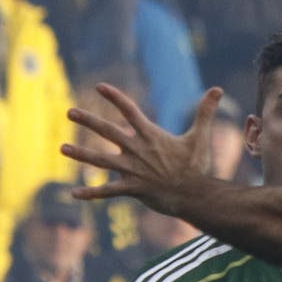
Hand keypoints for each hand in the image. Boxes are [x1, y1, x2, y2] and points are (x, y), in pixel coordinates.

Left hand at [61, 83, 222, 215]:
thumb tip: (218, 89)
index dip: (115, 97)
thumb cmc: (197, 167)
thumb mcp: (200, 137)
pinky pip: (108, 191)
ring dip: (81, 154)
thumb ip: (205, 112)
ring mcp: (133, 170)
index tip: (99, 86)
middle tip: (70, 111)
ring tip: (63, 148)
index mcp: (151, 136)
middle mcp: (138, 150)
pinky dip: (91, 193)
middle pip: (108, 131)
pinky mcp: (133, 188)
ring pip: (101, 160)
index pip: (130, 111)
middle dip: (88, 121)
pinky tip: (74, 193)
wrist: (195, 195)